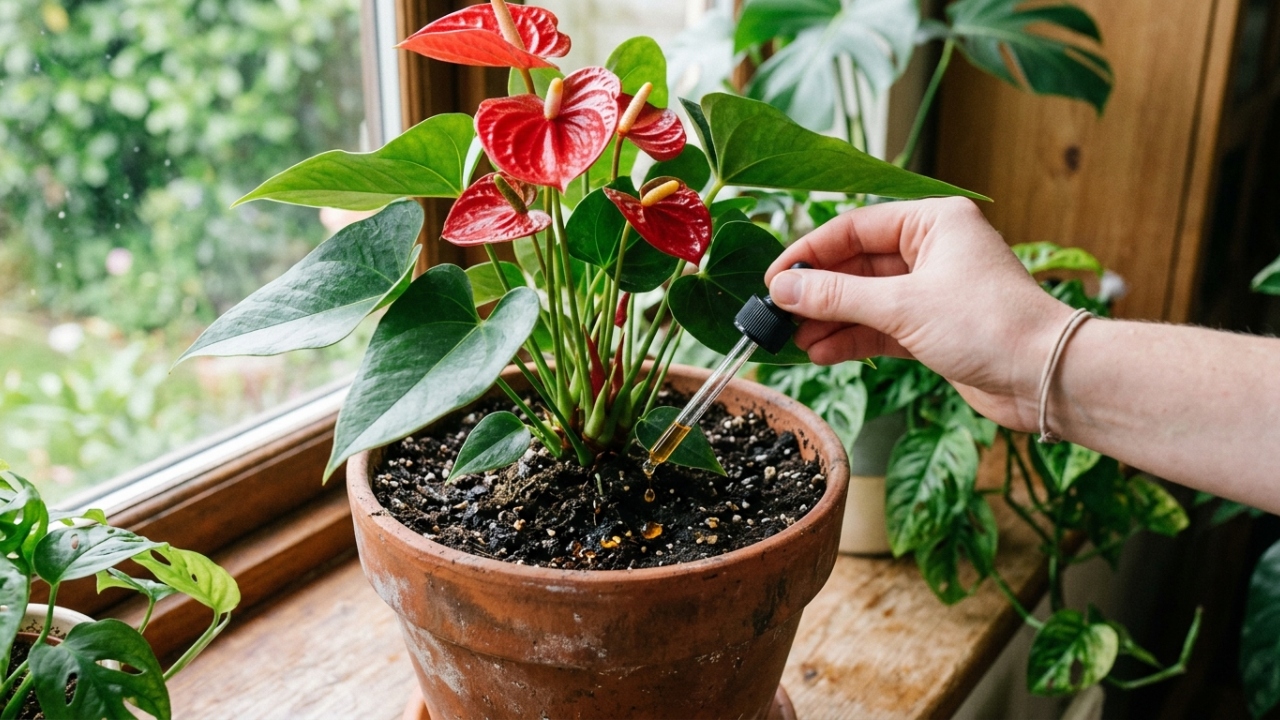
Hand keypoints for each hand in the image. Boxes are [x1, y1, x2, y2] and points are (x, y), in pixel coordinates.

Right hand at [765, 197, 1074, 431]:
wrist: (1045, 377)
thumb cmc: (990, 325)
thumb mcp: (902, 306)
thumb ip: (837, 296)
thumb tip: (783, 289)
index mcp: (932, 222)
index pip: (853, 228)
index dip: (809, 253)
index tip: (773, 279)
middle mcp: (932, 250)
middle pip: (856, 264)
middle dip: (817, 293)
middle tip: (777, 314)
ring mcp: (931, 290)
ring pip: (865, 299)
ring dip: (830, 320)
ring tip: (795, 341)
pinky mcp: (932, 327)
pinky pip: (879, 326)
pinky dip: (851, 338)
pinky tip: (821, 352)